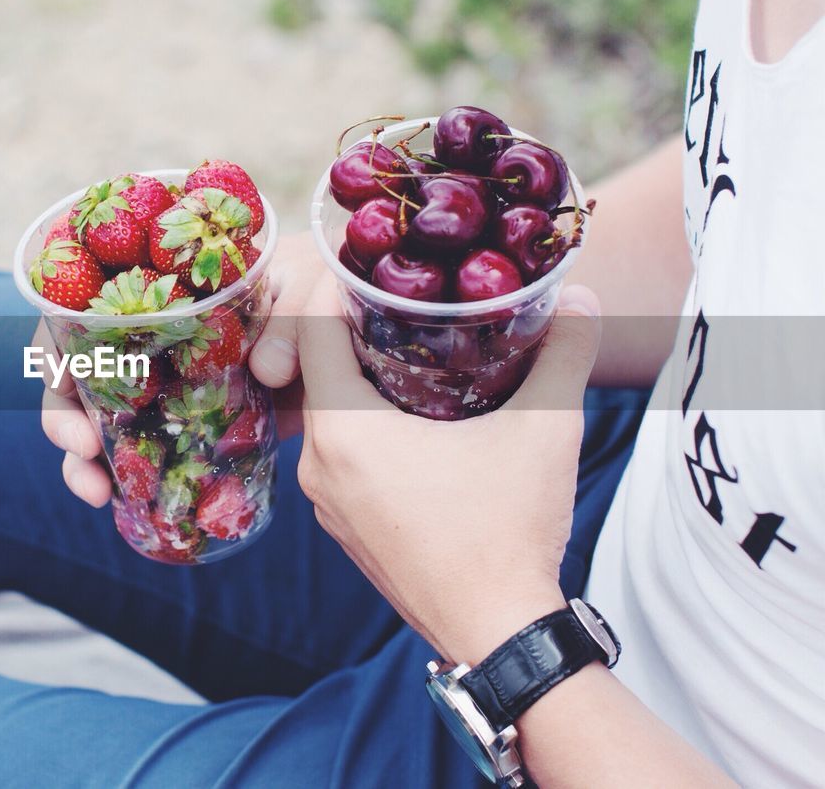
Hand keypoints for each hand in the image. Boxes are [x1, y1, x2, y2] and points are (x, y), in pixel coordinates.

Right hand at [40, 230, 323, 506]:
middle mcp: (154, 339)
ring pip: (107, 424)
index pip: (83, 308)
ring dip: (88, 461)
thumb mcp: (309, 280)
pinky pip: (156, 459)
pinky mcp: (202, 430)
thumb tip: (268, 370)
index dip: (57, 342)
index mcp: (163, 288)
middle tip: (80, 447)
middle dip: (64, 416)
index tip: (61, 380)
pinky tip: (134, 508)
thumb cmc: (323, 281)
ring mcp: (173, 389)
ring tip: (97, 493)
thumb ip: (294, 315)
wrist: (358, 326)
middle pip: (82, 375)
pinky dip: (139, 485)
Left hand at [296, 273, 601, 664]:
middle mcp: (319, 465)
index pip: (313, 334)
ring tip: (405, 349)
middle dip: (350, 331)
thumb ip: (564, 353)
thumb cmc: (510, 530)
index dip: (334, 289)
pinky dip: (360, 426)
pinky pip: (338, 456)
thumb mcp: (544, 430)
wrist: (498, 633)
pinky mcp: (343, 527)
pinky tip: (407, 416)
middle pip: (316, 373)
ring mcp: (326, 502)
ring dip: (355, 381)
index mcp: (345, 432)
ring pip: (327, 417)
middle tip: (397, 299)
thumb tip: (585, 295)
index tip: (371, 265)